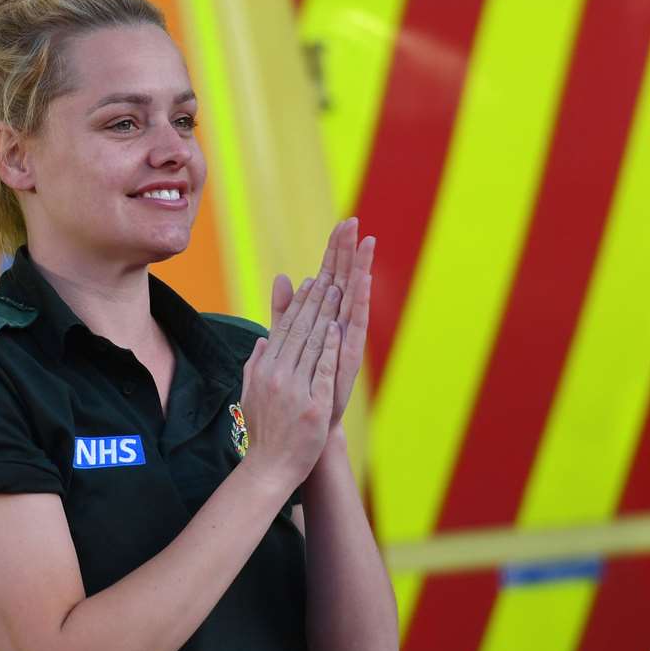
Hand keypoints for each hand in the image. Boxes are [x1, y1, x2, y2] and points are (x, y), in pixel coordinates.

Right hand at [240, 273, 340, 493]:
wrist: (271, 467)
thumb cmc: (264, 431)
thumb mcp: (252, 391)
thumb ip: (257, 362)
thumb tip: (263, 339)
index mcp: (265, 370)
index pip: (283, 330)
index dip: (298, 305)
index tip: (309, 282)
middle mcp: (277, 376)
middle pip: (299, 331)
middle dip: (315, 301)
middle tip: (328, 276)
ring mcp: (295, 391)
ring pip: (311, 345)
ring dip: (324, 316)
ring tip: (337, 292)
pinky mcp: (313, 407)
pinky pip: (323, 371)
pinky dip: (330, 348)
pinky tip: (337, 329)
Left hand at [272, 218, 374, 426]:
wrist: (310, 428)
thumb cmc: (303, 386)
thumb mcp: (288, 340)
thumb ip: (284, 310)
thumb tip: (284, 277)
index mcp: (326, 321)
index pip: (332, 277)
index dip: (336, 251)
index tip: (343, 223)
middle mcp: (341, 327)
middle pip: (345, 281)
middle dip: (349, 252)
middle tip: (354, 221)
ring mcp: (346, 343)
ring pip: (353, 299)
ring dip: (359, 271)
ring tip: (365, 243)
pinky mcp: (349, 359)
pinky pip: (355, 327)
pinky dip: (357, 305)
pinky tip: (361, 283)